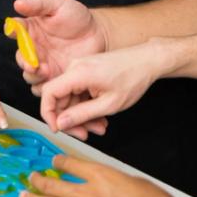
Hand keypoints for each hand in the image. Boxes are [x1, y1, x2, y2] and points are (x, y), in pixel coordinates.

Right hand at [13, 0, 109, 87]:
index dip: (12, 31)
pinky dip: (45, 89)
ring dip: (34, 76)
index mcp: (30, 30)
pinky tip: (54, 82)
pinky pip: (43, 88)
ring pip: (29, 76)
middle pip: (20, 58)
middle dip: (24, 62)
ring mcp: (43, 65)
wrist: (98, 34)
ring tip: (47, 71)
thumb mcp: (58, 5)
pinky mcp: (54, 78)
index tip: (14, 31)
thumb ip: (38, 5)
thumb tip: (18, 4)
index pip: (15, 30)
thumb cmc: (77, 16)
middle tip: (33, 63)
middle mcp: (33, 49)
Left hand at [20, 155, 185, 196]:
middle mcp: (89, 195)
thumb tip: (99, 182)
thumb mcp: (130, 180)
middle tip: (30, 180)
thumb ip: (110, 180)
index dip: (59, 162)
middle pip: (54, 187)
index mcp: (101, 176)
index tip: (54, 161)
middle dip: (39, 183)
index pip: (71, 165)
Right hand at [38, 43, 161, 133]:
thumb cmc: (133, 78)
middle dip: (71, 120)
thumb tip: (60, 123)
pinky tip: (100, 117)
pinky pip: (79, 93)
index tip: (58, 129)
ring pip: (71, 99)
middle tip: (85, 134)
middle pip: (60, 99)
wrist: (147, 61)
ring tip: (100, 127)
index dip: (48, 114)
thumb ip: (82, 115)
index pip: (49, 93)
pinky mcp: (86, 72)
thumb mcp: (108, 104)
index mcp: (78, 73)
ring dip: (82, 116)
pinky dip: (87, 107)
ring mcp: (80, 69)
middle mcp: (75, 68)